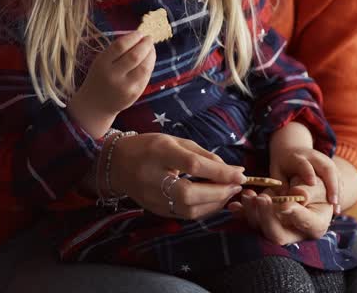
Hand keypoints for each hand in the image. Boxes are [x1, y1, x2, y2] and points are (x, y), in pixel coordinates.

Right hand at [69, 32, 154, 135]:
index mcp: (102, 64)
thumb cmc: (100, 77)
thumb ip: (117, 50)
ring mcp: (125, 87)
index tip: (139, 33)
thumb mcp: (101, 61)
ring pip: (144, 67)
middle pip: (135, 56)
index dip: (133, 37)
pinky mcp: (135, 94)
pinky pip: (146, 76)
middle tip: (149, 38)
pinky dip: (150, 65)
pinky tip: (149, 60)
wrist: (96, 105)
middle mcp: (113, 76)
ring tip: (151, 48)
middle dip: (145, 44)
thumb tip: (139, 36)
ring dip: (151, 55)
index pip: (120, 46)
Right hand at [110, 133, 245, 218]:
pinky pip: (184, 215)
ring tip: (228, 193)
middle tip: (236, 186)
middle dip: (219, 192)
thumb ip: (203, 154)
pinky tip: (214, 201)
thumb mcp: (175, 141)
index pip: (193, 165)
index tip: (240, 173)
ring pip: (188, 210)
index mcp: (159, 152)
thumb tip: (231, 170)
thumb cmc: (149, 147)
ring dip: (214, 204)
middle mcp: (153, 177)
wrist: (116, 164)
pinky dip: (204, 210)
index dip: (220, 172)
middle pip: (190, 193)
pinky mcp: (155, 210)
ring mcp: (152, 197)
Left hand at [227, 176, 333, 243]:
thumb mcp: (320, 186)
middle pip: (278, 234)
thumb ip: (311, 190)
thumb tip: (299, 194)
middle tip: (262, 198)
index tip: (285, 204)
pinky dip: (242, 213)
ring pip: (261, 228)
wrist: (308, 189)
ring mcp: (278, 230)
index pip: (305, 222)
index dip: (295, 214)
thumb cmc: (319, 187)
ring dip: (251, 212)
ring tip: (248, 195)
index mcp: (315, 226)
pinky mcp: (265, 223)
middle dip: (267, 217)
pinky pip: (251, 221)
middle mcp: (295, 233)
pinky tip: (233, 206)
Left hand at [270, 146, 340, 215]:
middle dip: (331, 185)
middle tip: (332, 202)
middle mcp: (314, 156)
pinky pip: (338, 178)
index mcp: (297, 157)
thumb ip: (280, 185)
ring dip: (337, 191)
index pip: (304, 164)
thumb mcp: (276, 172)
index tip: (312, 184)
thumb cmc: (283, 165)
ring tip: (336, 209)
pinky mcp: (330, 166)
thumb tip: (286, 201)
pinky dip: (339, 192)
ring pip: (335, 173)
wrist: (292, 150)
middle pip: (326, 168)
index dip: (308, 172)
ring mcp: (324, 160)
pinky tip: (337, 207)